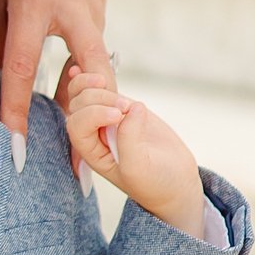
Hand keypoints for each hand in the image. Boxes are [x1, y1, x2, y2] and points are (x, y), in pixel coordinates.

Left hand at [0, 0, 109, 173]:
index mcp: (34, 4)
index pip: (23, 67)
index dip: (18, 111)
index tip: (17, 150)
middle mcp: (71, 15)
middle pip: (86, 81)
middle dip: (86, 128)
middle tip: (84, 173)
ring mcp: (93, 17)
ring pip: (96, 75)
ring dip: (93, 115)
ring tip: (90, 159)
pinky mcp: (102, 17)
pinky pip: (93, 61)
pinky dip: (89, 89)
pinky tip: (86, 116)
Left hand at [63, 62, 206, 234]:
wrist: (177, 181)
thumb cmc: (154, 183)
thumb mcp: (138, 168)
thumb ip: (129, 139)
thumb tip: (131, 107)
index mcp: (91, 152)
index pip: (78, 125)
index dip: (93, 114)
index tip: (118, 116)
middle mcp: (95, 133)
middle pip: (80, 105)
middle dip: (98, 98)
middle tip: (124, 107)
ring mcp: (109, 118)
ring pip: (88, 92)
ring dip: (99, 87)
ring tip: (124, 101)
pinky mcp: (125, 108)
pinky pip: (107, 90)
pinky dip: (101, 79)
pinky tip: (98, 72)